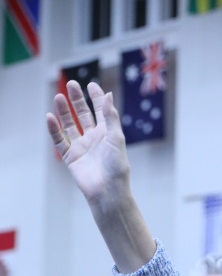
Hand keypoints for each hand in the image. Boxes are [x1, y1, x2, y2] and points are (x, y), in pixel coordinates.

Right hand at [46, 81, 130, 208]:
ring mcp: (81, 147)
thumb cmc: (117, 166)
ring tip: (58, 97)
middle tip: (71, 84)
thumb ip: (110, 117)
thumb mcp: (116, 138)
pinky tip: (50, 117)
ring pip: (70, 125)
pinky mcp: (71, 157)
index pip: (100, 111)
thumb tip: (108, 95)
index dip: (96, 98)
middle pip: (83, 115)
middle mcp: (94, 138)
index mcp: (107, 133)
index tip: (91, 85)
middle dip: (77, 100)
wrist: (108, 191)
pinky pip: (60, 141)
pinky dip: (54, 129)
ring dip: (64, 111)